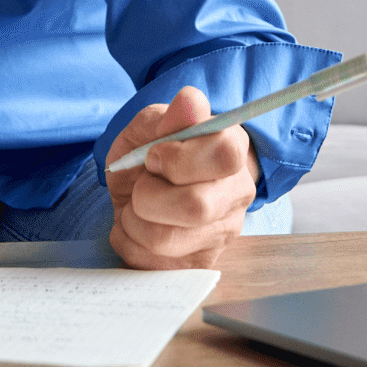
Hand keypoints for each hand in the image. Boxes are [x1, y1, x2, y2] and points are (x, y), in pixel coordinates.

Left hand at [105, 86, 258, 269]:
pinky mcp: (200, 264)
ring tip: (135, 207)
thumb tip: (189, 102)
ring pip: (166, 239)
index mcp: (232, 149)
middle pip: (197, 206)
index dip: (178, 157)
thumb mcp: (148, 128)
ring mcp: (222, 233)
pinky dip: (129, 242)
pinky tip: (136, 228)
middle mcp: (237, 194)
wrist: (142, 188)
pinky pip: (152, 263)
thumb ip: (165, 117)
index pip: (224, 154)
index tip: (153, 156)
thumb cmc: (150, 153)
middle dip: (148, 195)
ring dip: (133, 220)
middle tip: (140, 186)